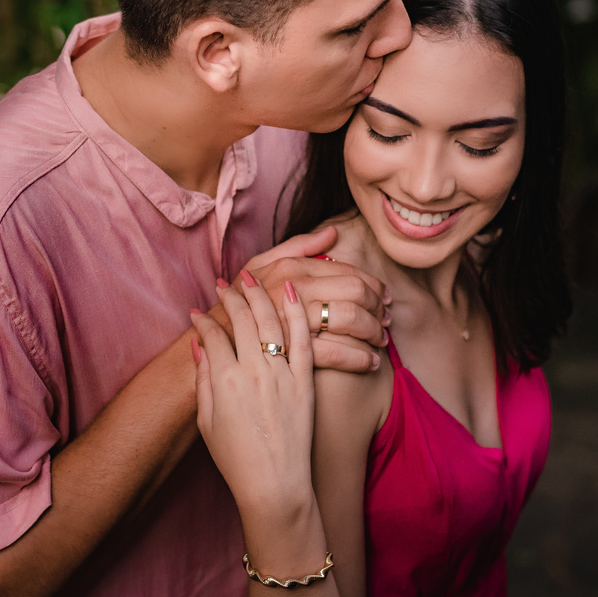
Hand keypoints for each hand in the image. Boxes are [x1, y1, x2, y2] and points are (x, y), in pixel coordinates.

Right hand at [191, 272, 314, 519]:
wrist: (275, 485)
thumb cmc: (236, 458)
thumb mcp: (206, 419)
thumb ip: (202, 378)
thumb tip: (199, 344)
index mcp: (224, 380)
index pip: (212, 334)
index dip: (203, 319)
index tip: (200, 312)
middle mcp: (253, 372)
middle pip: (241, 318)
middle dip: (231, 295)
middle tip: (226, 284)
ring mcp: (282, 375)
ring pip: (271, 320)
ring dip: (260, 293)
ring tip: (252, 278)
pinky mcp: (305, 382)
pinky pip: (303, 338)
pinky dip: (297, 311)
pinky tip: (292, 290)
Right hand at [244, 226, 389, 372]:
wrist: (210, 342)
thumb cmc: (235, 304)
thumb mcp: (259, 266)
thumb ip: (298, 247)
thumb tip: (333, 233)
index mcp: (290, 268)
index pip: (347, 271)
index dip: (374, 284)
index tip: (385, 296)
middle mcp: (294, 290)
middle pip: (356, 292)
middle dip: (379, 307)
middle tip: (387, 319)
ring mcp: (293, 320)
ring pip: (351, 319)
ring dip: (373, 332)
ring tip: (381, 341)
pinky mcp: (292, 352)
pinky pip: (337, 352)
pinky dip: (360, 358)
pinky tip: (370, 362)